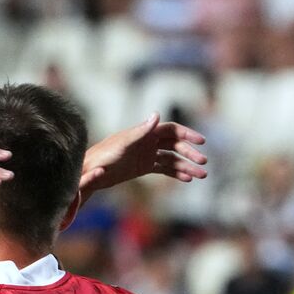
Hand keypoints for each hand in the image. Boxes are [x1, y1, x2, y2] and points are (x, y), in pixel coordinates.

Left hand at [80, 114, 206, 193]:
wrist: (90, 170)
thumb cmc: (104, 155)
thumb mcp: (124, 143)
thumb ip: (142, 130)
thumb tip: (157, 114)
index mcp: (145, 132)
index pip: (172, 130)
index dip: (187, 134)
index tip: (201, 142)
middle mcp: (148, 142)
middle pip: (175, 145)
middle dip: (190, 154)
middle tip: (203, 164)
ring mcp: (147, 155)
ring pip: (172, 159)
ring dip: (186, 166)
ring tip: (200, 176)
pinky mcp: (143, 167)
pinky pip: (164, 169)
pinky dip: (176, 173)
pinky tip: (186, 179)